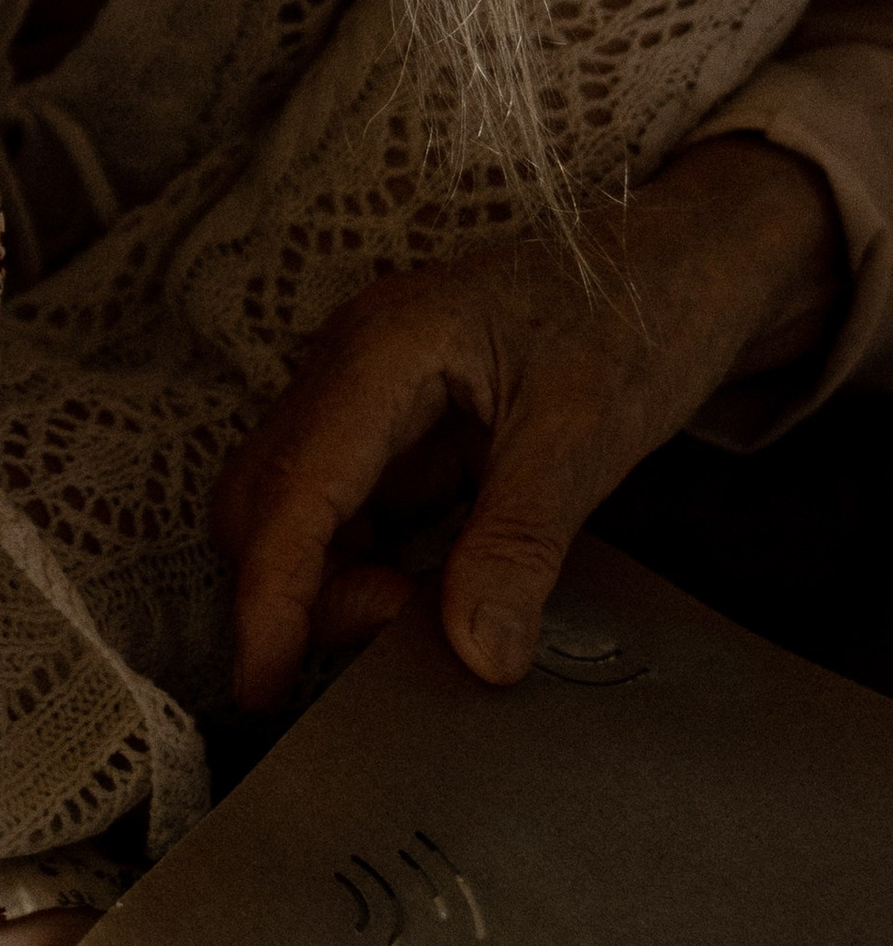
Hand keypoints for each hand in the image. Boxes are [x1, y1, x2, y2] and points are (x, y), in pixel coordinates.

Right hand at [217, 134, 847, 704]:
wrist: (683, 262)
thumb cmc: (637, 314)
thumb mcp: (588, 438)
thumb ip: (519, 546)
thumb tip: (476, 655)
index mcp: (383, 350)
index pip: (290, 493)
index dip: (268, 597)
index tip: (265, 683)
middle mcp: (349, 367)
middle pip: (261, 504)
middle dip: (300, 593)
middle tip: (397, 642)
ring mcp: (363, 396)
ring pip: (294, 516)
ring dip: (334, 584)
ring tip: (423, 617)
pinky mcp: (392, 427)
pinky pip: (347, 513)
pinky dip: (368, 567)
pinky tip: (428, 591)